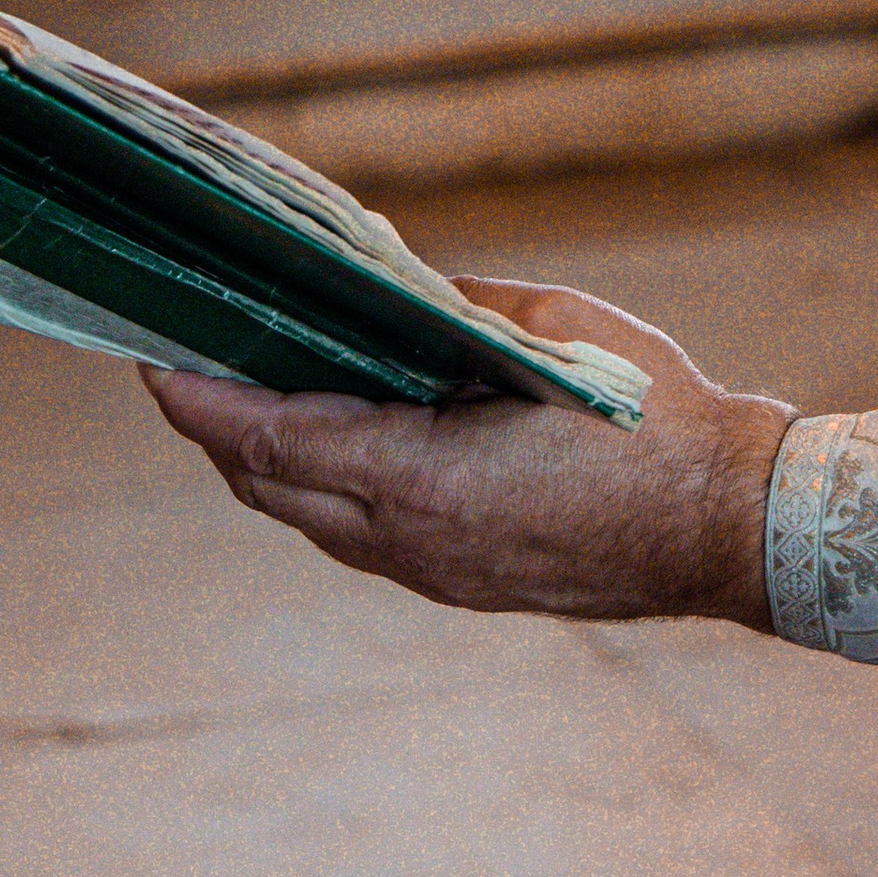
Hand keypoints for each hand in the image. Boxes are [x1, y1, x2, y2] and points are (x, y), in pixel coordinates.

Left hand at [144, 277, 793, 630]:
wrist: (727, 525)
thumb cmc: (652, 414)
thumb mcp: (548, 331)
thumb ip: (454, 314)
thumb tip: (390, 292)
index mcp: (421, 476)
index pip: (270, 438)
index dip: (200, 401)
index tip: (150, 360)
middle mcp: (409, 539)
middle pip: (269, 488)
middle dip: (215, 429)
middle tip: (185, 362)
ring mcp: (434, 574)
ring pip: (310, 520)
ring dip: (266, 462)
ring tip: (246, 394)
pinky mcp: (461, 584)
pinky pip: (360, 535)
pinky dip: (324, 485)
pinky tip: (335, 440)